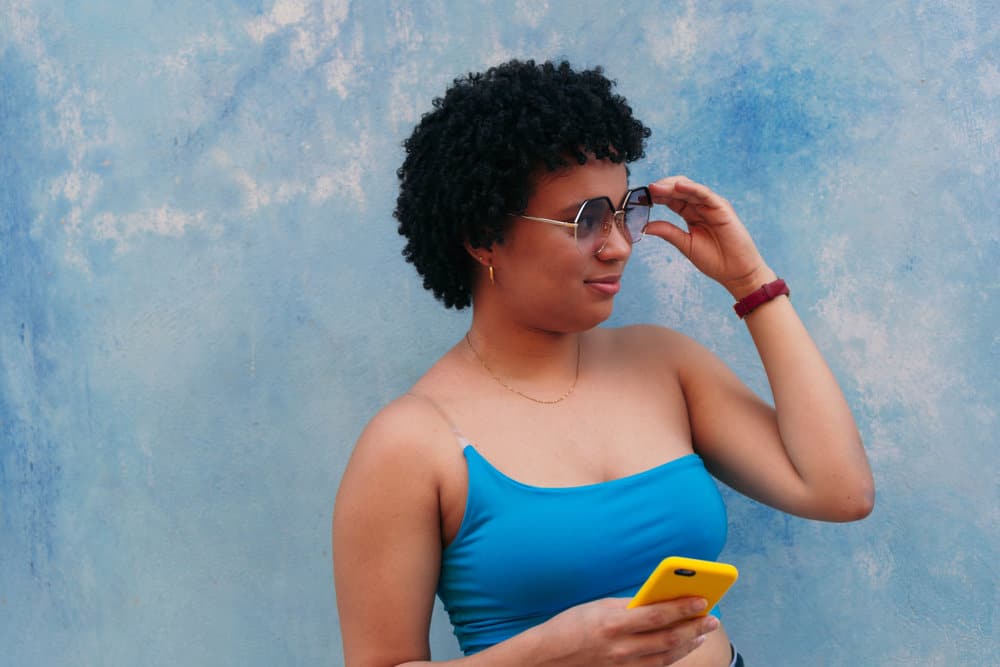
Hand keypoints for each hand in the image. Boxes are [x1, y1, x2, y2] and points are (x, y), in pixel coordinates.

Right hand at [538, 596, 719, 665]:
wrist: (548, 656)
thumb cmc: (571, 625)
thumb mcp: (599, 607)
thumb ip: (629, 606)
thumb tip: (657, 601)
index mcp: (614, 624)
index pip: (658, 615)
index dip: (683, 608)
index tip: (702, 599)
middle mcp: (622, 648)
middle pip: (669, 639)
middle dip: (694, 627)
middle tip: (712, 618)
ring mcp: (624, 666)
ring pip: (667, 657)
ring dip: (688, 644)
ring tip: (702, 632)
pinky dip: (672, 657)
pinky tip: (681, 648)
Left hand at [644, 176, 772, 297]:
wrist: (736, 273)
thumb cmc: (714, 260)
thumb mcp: (685, 244)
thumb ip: (668, 232)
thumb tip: (646, 226)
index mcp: (691, 214)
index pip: (671, 199)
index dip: (656, 196)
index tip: (640, 198)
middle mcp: (701, 206)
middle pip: (678, 190)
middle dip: (661, 188)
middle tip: (646, 191)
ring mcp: (712, 205)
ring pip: (690, 188)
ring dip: (672, 186)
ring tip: (656, 187)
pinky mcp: (722, 208)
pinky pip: (705, 194)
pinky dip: (692, 188)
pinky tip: (677, 186)